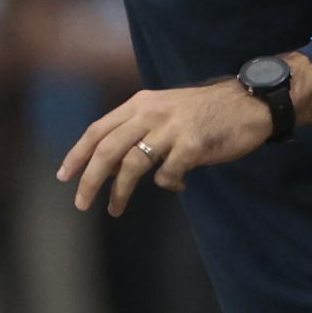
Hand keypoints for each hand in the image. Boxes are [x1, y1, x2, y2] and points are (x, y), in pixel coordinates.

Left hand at [56, 78, 275, 215]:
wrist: (247, 103)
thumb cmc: (203, 112)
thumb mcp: (163, 111)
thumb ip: (136, 131)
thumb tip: (108, 166)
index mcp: (140, 103)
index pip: (98, 129)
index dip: (78, 153)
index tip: (64, 175)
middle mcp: (151, 112)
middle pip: (108, 148)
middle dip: (90, 178)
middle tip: (81, 202)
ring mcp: (172, 128)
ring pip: (132, 164)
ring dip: (120, 191)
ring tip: (115, 209)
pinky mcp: (193, 145)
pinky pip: (168, 174)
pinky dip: (168, 183)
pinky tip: (177, 183)